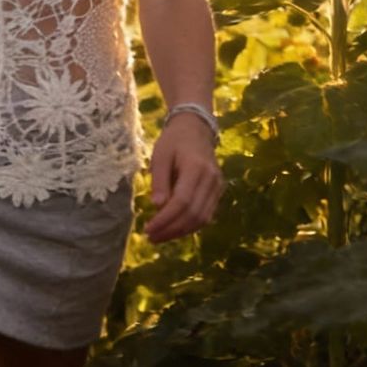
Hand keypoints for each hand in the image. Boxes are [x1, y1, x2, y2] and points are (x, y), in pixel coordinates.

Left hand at [143, 117, 223, 242]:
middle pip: (194, 214)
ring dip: (181, 231)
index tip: (148, 229)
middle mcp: (211, 179)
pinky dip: (190, 226)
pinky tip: (174, 229)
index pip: (182, 202)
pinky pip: (206, 214)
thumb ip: (159, 180)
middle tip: (152, 238)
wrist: (196, 128)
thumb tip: (158, 206)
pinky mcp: (218, 191)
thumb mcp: (160, 155)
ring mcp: (217, 186)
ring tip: (160, 237)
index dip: (165, 219)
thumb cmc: (174, 141)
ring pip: (202, 218)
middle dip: (172, 230)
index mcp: (196, 168)